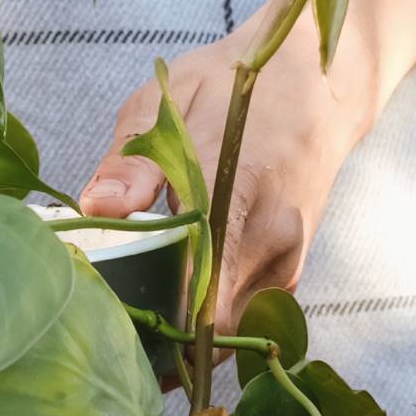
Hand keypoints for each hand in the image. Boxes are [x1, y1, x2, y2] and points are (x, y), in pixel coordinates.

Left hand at [77, 9, 377, 331]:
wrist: (320, 86)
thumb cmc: (236, 89)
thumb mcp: (171, 101)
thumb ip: (133, 161)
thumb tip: (95, 208)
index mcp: (237, 195)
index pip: (196, 292)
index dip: (148, 317)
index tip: (106, 316)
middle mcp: (271, 240)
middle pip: (207, 323)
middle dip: (156, 329)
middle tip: (107, 315)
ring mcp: (287, 262)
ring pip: (225, 327)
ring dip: (180, 325)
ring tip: (134, 302)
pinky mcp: (289, 272)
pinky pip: (241, 314)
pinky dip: (205, 314)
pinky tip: (172, 288)